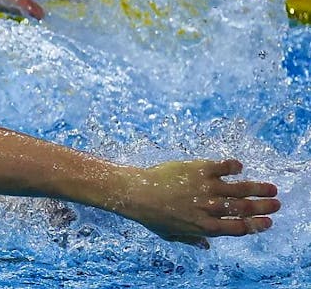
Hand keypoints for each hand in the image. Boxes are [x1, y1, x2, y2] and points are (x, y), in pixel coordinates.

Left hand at [114, 159, 280, 247]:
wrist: (137, 193)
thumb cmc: (151, 216)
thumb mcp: (171, 234)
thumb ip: (191, 239)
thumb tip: (206, 246)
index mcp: (205, 226)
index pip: (238, 228)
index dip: (255, 225)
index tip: (267, 222)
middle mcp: (209, 208)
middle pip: (243, 209)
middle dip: (263, 207)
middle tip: (276, 204)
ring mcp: (205, 188)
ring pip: (239, 189)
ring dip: (257, 188)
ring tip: (271, 188)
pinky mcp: (198, 170)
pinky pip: (222, 167)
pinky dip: (233, 167)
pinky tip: (239, 167)